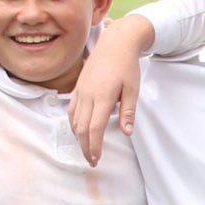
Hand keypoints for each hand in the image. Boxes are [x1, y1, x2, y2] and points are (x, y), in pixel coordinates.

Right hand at [67, 27, 146, 166]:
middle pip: (82, 128)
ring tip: (86, 149)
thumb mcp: (133, 89)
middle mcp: (88, 94)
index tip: (97, 158)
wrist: (115, 43)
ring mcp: (80, 90)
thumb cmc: (127, 66)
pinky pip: (72, 109)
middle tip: (91, 161)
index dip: (94, 146)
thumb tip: (126, 132)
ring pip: (74, 119)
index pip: (95, 128)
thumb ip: (128, 111)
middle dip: (85, 147)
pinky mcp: (78, 87)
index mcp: (102, 96)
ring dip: (78, 137)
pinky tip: (79, 131)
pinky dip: (74, 123)